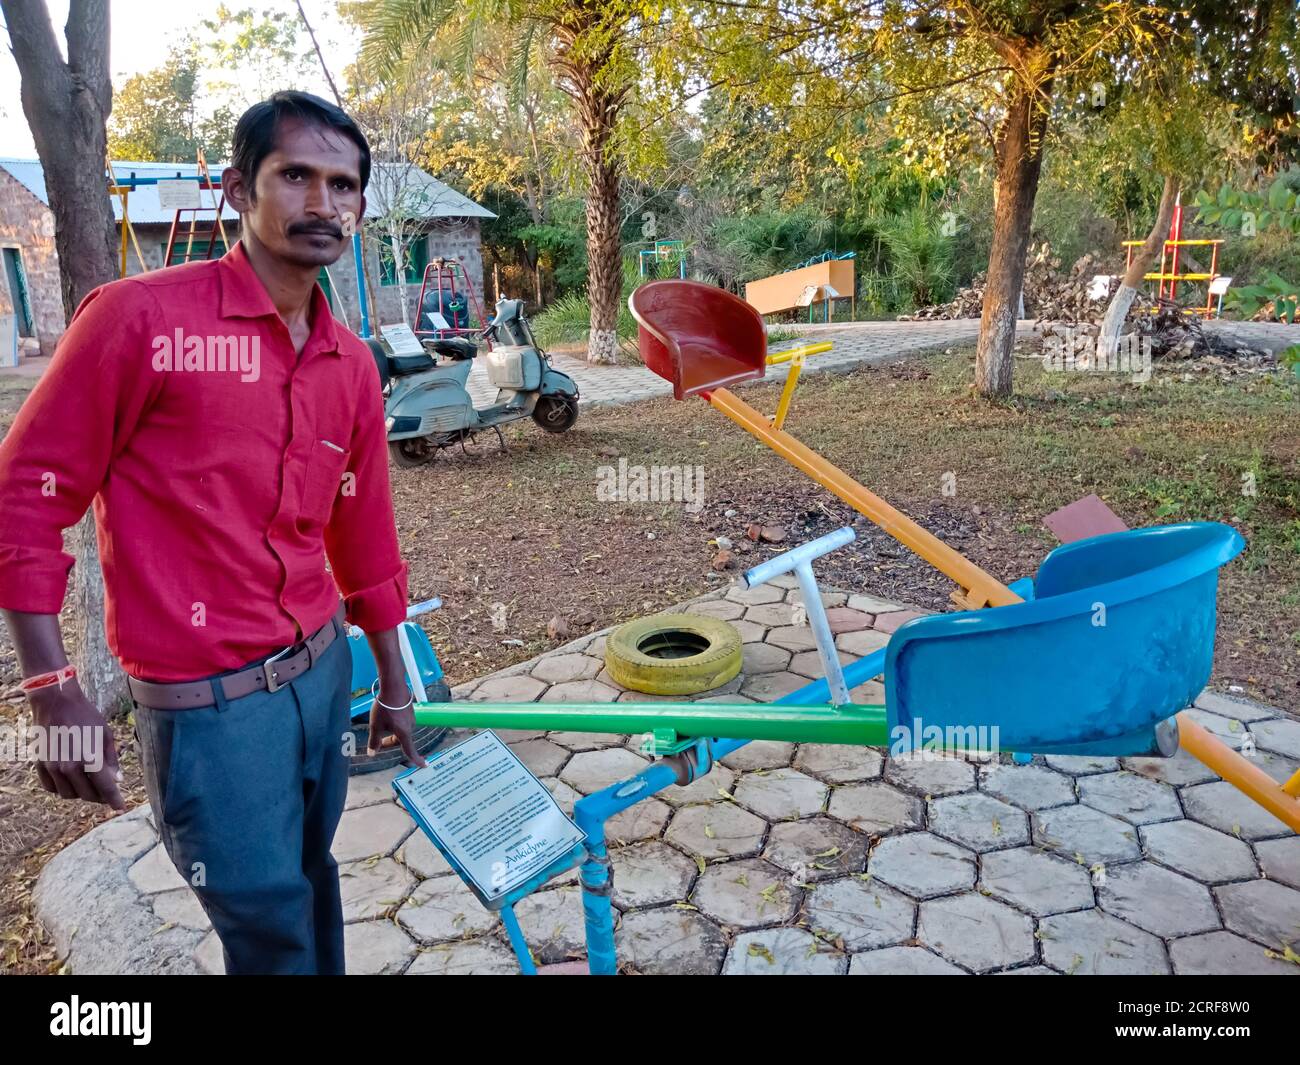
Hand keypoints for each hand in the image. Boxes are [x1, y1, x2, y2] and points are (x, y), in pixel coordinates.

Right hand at [27, 680, 125, 809]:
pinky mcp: (41, 765)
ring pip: (68, 795)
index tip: (120, 807)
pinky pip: (51, 788)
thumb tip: (117, 780)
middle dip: (99, 796)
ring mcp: (53, 768)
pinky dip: (62, 788)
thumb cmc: (86, 716)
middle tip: (107, 791)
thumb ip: (111, 760)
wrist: (57, 703)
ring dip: (80, 793)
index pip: (105, 789)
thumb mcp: (106, 735)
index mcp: (89, 760)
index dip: (114, 800)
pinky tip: (71, 780)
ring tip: (89, 783)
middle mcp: (70, 768)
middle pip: (87, 795)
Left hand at [367, 677, 427, 767]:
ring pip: (401, 730)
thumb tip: (372, 753)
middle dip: (390, 742)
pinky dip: (395, 723)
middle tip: (378, 741)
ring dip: (392, 732)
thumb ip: (374, 741)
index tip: (423, 765)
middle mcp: (410, 727)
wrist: (393, 687)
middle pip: (401, 740)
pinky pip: (403, 722)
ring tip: (380, 723)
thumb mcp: (375, 726)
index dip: (416, 760)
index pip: (410, 750)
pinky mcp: (410, 710)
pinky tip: (387, 715)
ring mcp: (411, 718)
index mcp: (404, 733)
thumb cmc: (384, 707)